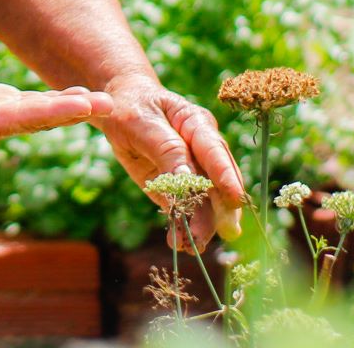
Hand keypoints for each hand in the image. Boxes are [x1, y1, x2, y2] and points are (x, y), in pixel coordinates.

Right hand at [0, 66, 114, 147]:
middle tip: (110, 104)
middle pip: (38, 118)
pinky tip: (82, 95)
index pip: (19, 118)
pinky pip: (32, 106)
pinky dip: (58, 101)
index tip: (83, 105)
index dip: (52, 111)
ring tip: (106, 102)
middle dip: (73, 111)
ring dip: (72, 108)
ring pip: (40, 113)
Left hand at [89, 75, 246, 251]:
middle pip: (216, 182)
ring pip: (204, 201)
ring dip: (199, 225)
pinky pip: (185, 210)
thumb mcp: (141, 122)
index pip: (215, 151)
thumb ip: (166, 147)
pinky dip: (183, 226)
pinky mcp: (178, 188)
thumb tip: (187, 177)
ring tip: (189, 245)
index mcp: (197, 124)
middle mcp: (202, 150)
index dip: (226, 175)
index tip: (235, 199)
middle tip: (210, 235)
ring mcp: (193, 171)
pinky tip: (178, 242)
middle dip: (215, 211)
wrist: (118, 109)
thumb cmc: (131, 107)